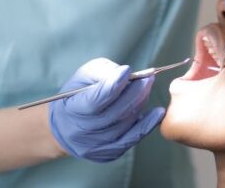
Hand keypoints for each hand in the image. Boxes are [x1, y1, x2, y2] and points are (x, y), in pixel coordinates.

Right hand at [48, 58, 164, 162]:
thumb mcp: (83, 77)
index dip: (112, 85)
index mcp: (73, 110)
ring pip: (126, 123)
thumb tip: (127, 74)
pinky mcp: (109, 153)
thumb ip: (103, 72)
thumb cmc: (77, 95)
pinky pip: (132, 138)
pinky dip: (147, 125)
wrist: (67, 127)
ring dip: (141, 103)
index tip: (127, 70)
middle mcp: (83, 132)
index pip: (95, 100)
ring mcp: (97, 145)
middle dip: (135, 92)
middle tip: (148, 77)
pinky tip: (158, 112)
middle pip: (115, 112)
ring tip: (147, 87)